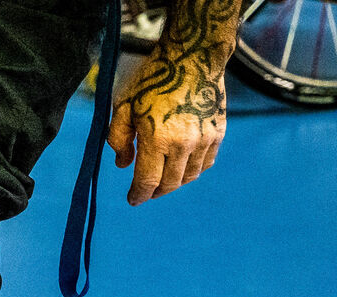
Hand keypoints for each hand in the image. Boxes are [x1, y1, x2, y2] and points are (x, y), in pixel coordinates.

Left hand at [107, 46, 227, 204]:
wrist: (194, 57)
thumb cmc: (154, 80)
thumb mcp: (124, 107)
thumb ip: (118, 139)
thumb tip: (123, 164)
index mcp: (157, 139)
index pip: (148, 181)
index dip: (139, 195)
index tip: (133, 200)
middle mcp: (183, 144)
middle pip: (169, 183)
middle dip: (155, 192)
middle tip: (146, 192)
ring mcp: (204, 139)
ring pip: (189, 176)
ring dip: (174, 183)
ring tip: (162, 181)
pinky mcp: (218, 133)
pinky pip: (206, 163)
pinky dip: (192, 171)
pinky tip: (181, 167)